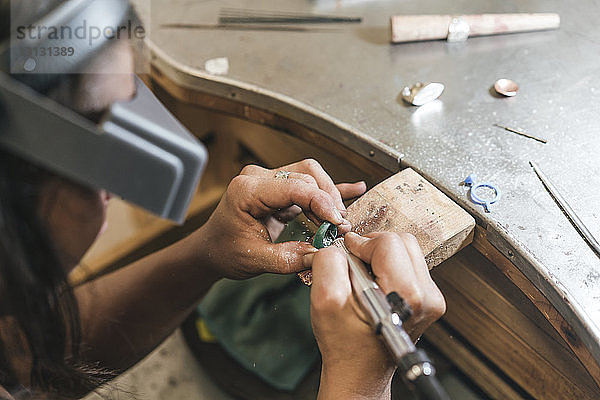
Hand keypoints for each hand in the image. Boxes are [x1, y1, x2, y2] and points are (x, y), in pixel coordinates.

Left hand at [194, 159, 365, 278]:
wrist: (212, 248)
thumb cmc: (225, 250)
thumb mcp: (254, 259)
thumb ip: (287, 259)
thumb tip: (320, 255)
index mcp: (247, 189)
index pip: (294, 187)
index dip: (321, 203)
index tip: (337, 222)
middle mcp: (259, 177)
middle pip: (307, 176)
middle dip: (328, 201)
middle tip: (340, 228)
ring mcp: (270, 179)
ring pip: (311, 176)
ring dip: (329, 197)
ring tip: (339, 222)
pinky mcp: (280, 187)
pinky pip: (309, 184)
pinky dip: (330, 189)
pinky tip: (354, 189)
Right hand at [310, 232, 445, 398]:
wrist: (360, 370)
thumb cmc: (346, 344)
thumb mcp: (325, 301)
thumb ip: (328, 264)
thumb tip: (338, 244)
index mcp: (406, 296)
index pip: (387, 243)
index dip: (360, 244)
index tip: (346, 254)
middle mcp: (426, 296)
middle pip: (401, 242)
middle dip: (372, 248)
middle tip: (354, 267)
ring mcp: (430, 298)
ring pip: (406, 250)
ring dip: (379, 256)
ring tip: (363, 279)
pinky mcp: (427, 297)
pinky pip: (408, 263)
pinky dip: (387, 266)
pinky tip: (373, 285)